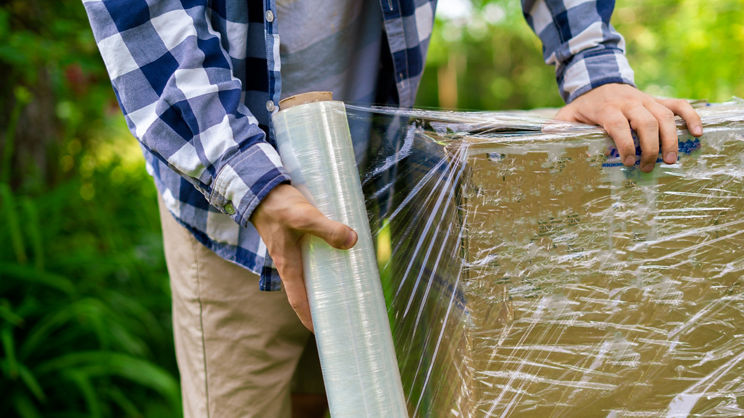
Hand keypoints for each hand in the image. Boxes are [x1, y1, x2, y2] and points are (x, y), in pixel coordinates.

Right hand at [251, 184, 357, 331]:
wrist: (260, 185)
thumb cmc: (278, 204)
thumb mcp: (304, 216)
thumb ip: (327, 228)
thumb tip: (352, 241)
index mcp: (288, 265)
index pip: (299, 301)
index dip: (310, 318)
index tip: (322, 333)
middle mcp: (289, 261)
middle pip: (308, 290)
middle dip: (323, 302)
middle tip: (344, 312)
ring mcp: (292, 250)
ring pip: (312, 271)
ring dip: (327, 279)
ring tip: (349, 285)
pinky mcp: (296, 236)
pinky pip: (313, 254)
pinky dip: (325, 258)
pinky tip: (341, 253)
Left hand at [555, 83, 702, 171]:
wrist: (599, 81)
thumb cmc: (583, 107)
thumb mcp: (566, 116)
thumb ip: (557, 128)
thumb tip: (544, 138)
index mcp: (606, 108)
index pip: (618, 125)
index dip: (625, 143)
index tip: (628, 162)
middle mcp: (628, 102)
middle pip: (645, 122)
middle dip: (650, 146)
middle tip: (648, 167)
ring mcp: (645, 100)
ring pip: (664, 116)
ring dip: (670, 139)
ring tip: (670, 161)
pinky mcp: (656, 100)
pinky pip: (678, 105)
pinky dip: (690, 117)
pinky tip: (698, 133)